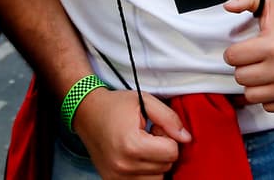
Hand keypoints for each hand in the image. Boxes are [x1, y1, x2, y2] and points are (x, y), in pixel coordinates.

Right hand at [72, 88, 188, 178]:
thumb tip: (186, 138)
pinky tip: (136, 156)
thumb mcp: (144, 101)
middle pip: (166, 166)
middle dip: (162, 149)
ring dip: (155, 163)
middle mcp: (124, 165)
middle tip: (148, 135)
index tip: (155, 127)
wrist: (86, 113)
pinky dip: (145, 172)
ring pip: (157, 178)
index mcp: (132, 144)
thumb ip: (169, 118)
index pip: (172, 152)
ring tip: (142, 146)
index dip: (167, 135)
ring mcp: (117, 177)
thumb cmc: (115, 106)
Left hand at [222, 0, 273, 111]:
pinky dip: (269, 97)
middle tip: (253, 61)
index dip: (234, 53)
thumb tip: (228, 5)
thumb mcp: (269, 5)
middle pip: (240, 77)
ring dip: (254, 85)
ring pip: (251, 96)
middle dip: (243, 68)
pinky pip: (269, 107)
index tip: (242, 50)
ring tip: (262, 73)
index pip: (232, 58)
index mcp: (272, 45)